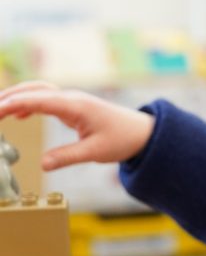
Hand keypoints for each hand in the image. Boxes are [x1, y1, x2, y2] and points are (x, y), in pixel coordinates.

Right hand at [0, 81, 153, 170]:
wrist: (142, 133)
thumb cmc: (122, 140)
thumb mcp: (95, 152)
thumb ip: (68, 157)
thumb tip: (42, 165)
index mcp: (76, 106)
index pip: (39, 100)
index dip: (15, 104)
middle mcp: (72, 98)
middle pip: (34, 90)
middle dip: (10, 97)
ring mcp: (73, 100)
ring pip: (39, 91)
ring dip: (17, 98)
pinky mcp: (74, 107)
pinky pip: (47, 99)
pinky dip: (30, 103)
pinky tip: (18, 116)